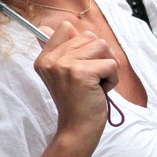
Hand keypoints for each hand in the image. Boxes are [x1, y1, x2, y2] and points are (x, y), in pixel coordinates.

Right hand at [34, 22, 118, 141]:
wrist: (76, 130)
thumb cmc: (76, 103)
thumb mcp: (63, 74)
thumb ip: (63, 51)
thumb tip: (67, 26)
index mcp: (44, 58)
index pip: (65, 27)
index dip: (80, 43)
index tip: (79, 66)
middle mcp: (51, 59)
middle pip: (89, 35)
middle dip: (98, 56)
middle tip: (89, 79)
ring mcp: (65, 65)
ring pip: (102, 46)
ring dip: (107, 66)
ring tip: (95, 84)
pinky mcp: (82, 73)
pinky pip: (111, 64)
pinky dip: (112, 79)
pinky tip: (99, 92)